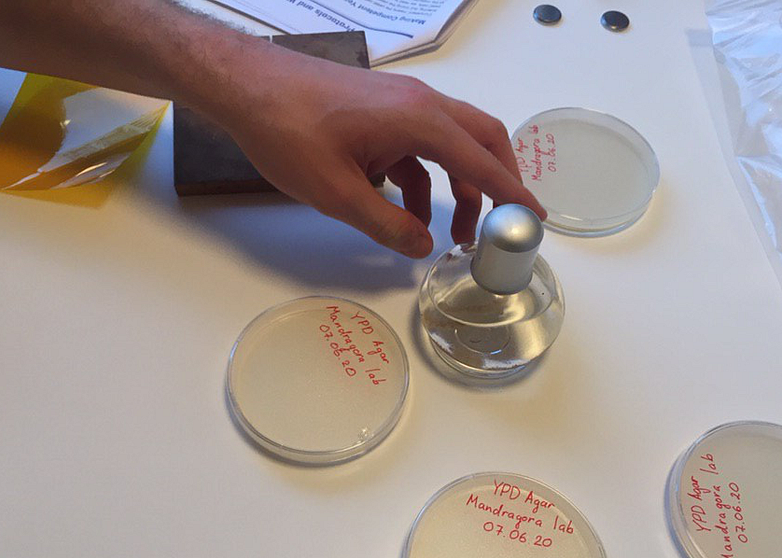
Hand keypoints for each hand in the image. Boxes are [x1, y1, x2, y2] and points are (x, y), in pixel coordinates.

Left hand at [189, 36, 546, 257]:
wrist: (248, 88)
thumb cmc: (288, 131)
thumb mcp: (337, 193)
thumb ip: (385, 224)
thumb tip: (421, 245)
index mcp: (419, 120)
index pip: (481, 160)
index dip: (512, 193)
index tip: (534, 218)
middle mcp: (420, 106)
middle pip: (481, 141)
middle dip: (497, 184)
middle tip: (501, 224)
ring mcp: (400, 106)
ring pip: (450, 146)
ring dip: (458, 188)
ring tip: (452, 235)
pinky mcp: (381, 114)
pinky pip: (418, 149)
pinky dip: (424, 180)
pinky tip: (406, 212)